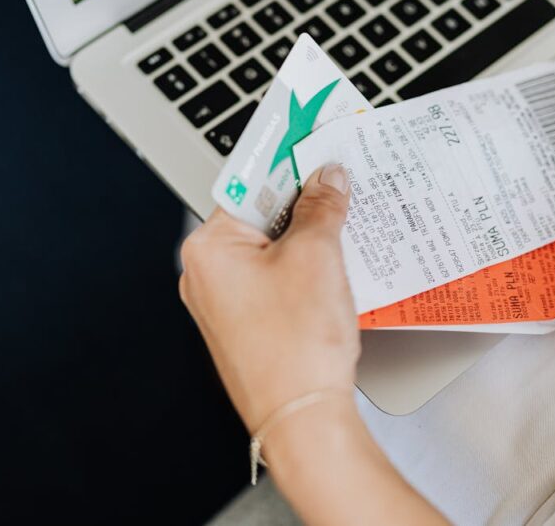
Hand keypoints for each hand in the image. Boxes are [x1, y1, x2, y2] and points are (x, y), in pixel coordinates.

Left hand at [179, 164, 358, 431]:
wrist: (302, 419)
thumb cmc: (296, 348)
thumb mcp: (317, 256)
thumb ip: (321, 206)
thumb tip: (326, 178)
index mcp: (209, 249)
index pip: (247, 181)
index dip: (285, 156)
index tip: (309, 134)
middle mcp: (207, 275)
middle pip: (259, 213)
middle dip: (303, 197)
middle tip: (341, 179)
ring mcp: (226, 304)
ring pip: (271, 247)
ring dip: (309, 233)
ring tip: (347, 221)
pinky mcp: (250, 324)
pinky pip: (277, 277)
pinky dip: (306, 265)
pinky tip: (337, 263)